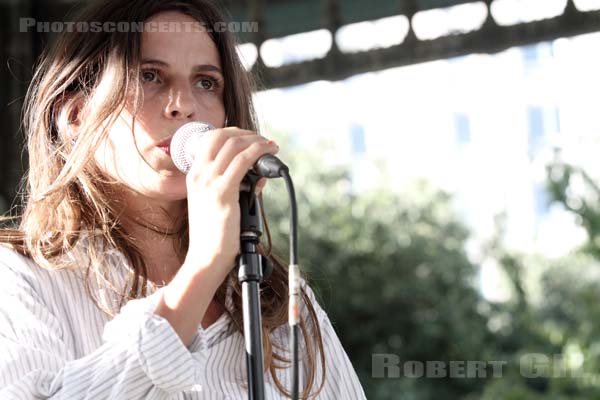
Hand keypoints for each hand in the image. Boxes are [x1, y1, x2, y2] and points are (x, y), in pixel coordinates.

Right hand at [155, 127, 277, 346]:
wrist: (206, 258)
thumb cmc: (215, 235)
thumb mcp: (220, 203)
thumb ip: (238, 187)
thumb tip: (260, 177)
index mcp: (194, 175)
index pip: (211, 139)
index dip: (234, 133)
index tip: (252, 138)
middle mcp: (199, 175)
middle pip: (223, 137)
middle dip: (248, 134)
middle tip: (264, 141)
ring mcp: (209, 182)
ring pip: (235, 146)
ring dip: (257, 141)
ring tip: (271, 147)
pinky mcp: (223, 193)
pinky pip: (243, 162)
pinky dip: (259, 152)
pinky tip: (269, 153)